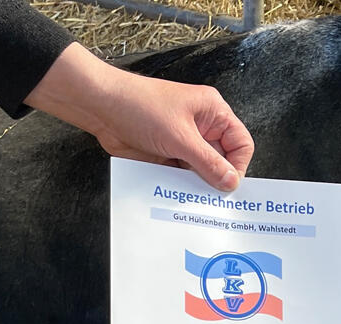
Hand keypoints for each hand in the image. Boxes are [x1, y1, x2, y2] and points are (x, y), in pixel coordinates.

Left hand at [25, 43, 253, 190]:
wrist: (99, 106)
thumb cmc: (140, 107)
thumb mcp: (180, 138)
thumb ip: (208, 163)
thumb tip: (231, 183)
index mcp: (213, 112)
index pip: (241, 144)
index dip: (238, 166)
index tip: (227, 185)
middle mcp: (203, 127)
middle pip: (223, 160)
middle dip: (217, 178)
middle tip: (212, 199)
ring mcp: (185, 141)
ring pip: (202, 170)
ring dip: (197, 184)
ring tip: (193, 199)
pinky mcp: (168, 153)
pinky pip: (182, 175)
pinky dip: (181, 186)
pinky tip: (177, 195)